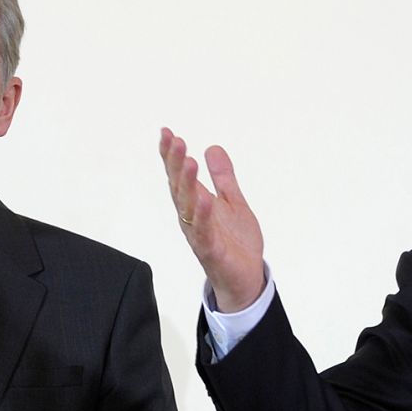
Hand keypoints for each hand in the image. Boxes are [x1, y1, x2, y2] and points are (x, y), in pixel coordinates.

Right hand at [159, 128, 266, 311]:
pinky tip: (204, 199)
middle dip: (176, 163)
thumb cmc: (235, 243)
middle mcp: (192, 217)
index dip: (172, 155)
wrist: (245, 278)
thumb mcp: (232, 201)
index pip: (180, 175)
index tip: (167, 132)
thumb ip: (223, 177)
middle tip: (176, 140)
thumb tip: (212, 148)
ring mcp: (199, 233)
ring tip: (189, 161)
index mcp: (196, 204)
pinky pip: (204, 232)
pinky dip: (202, 216)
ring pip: (187, 206)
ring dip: (186, 184)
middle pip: (179, 186)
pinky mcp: (211, 250)